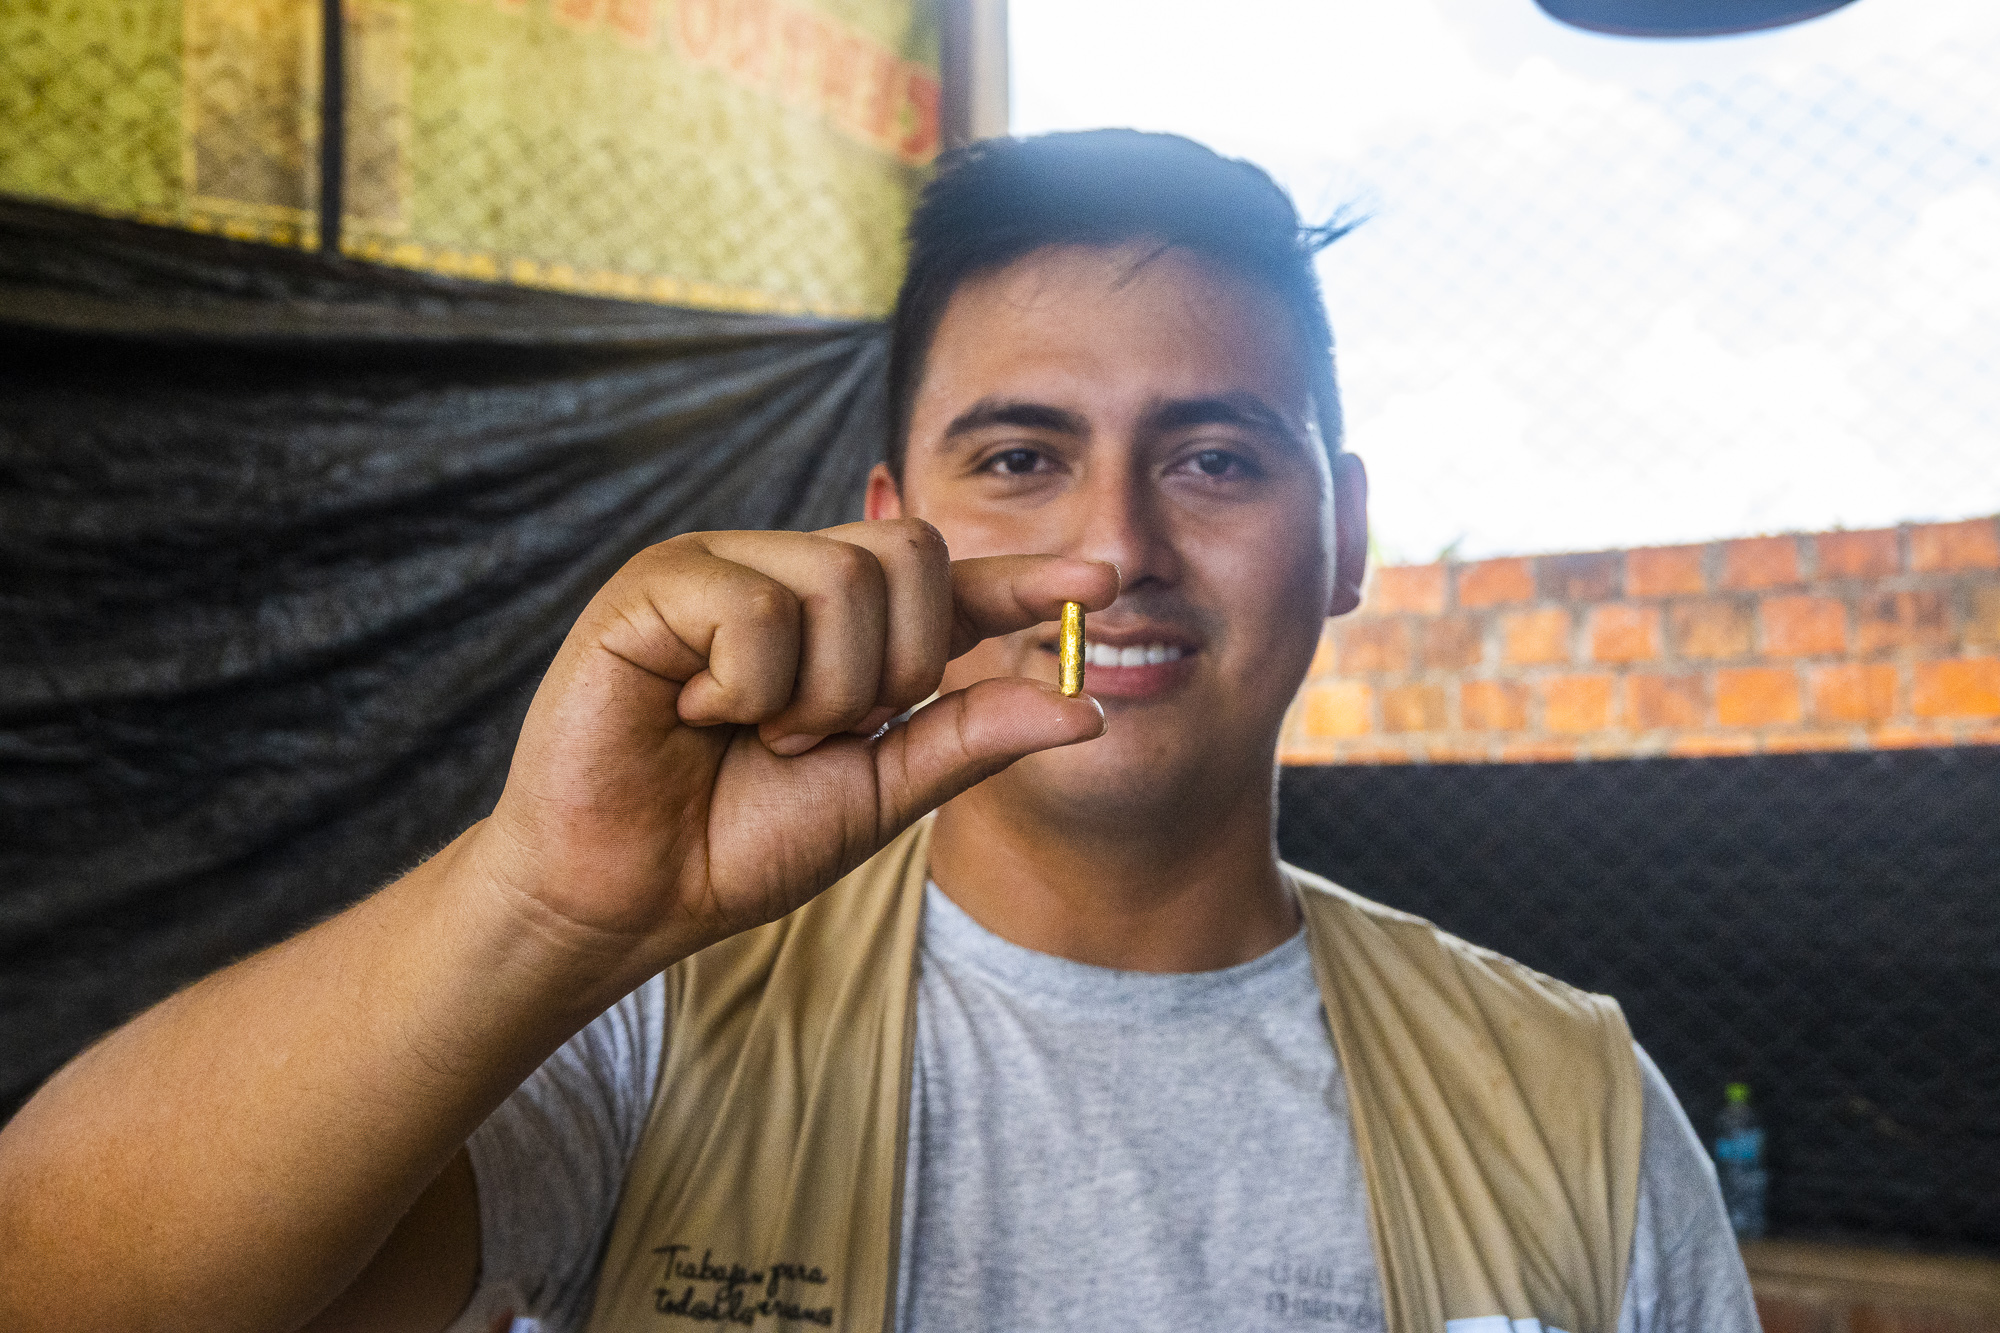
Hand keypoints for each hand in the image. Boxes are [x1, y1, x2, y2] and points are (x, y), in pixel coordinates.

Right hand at [469, 519, 1117, 980]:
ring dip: (818, 690)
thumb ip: (970, 740)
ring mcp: (723, 570)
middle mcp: (789, 577)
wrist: (628, 896)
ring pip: (843, 579)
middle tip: (821, 735)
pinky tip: (692, 710)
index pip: (956, 583)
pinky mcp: (657, 582)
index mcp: (848, 630)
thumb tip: (1088, 707)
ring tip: (752, 731)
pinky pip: (757, 603)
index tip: (1108, 584)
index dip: (1029, 578)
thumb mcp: (880, 795)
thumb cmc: (738, 842)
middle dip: (895, 669)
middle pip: (914, 558)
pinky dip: (747, 683)